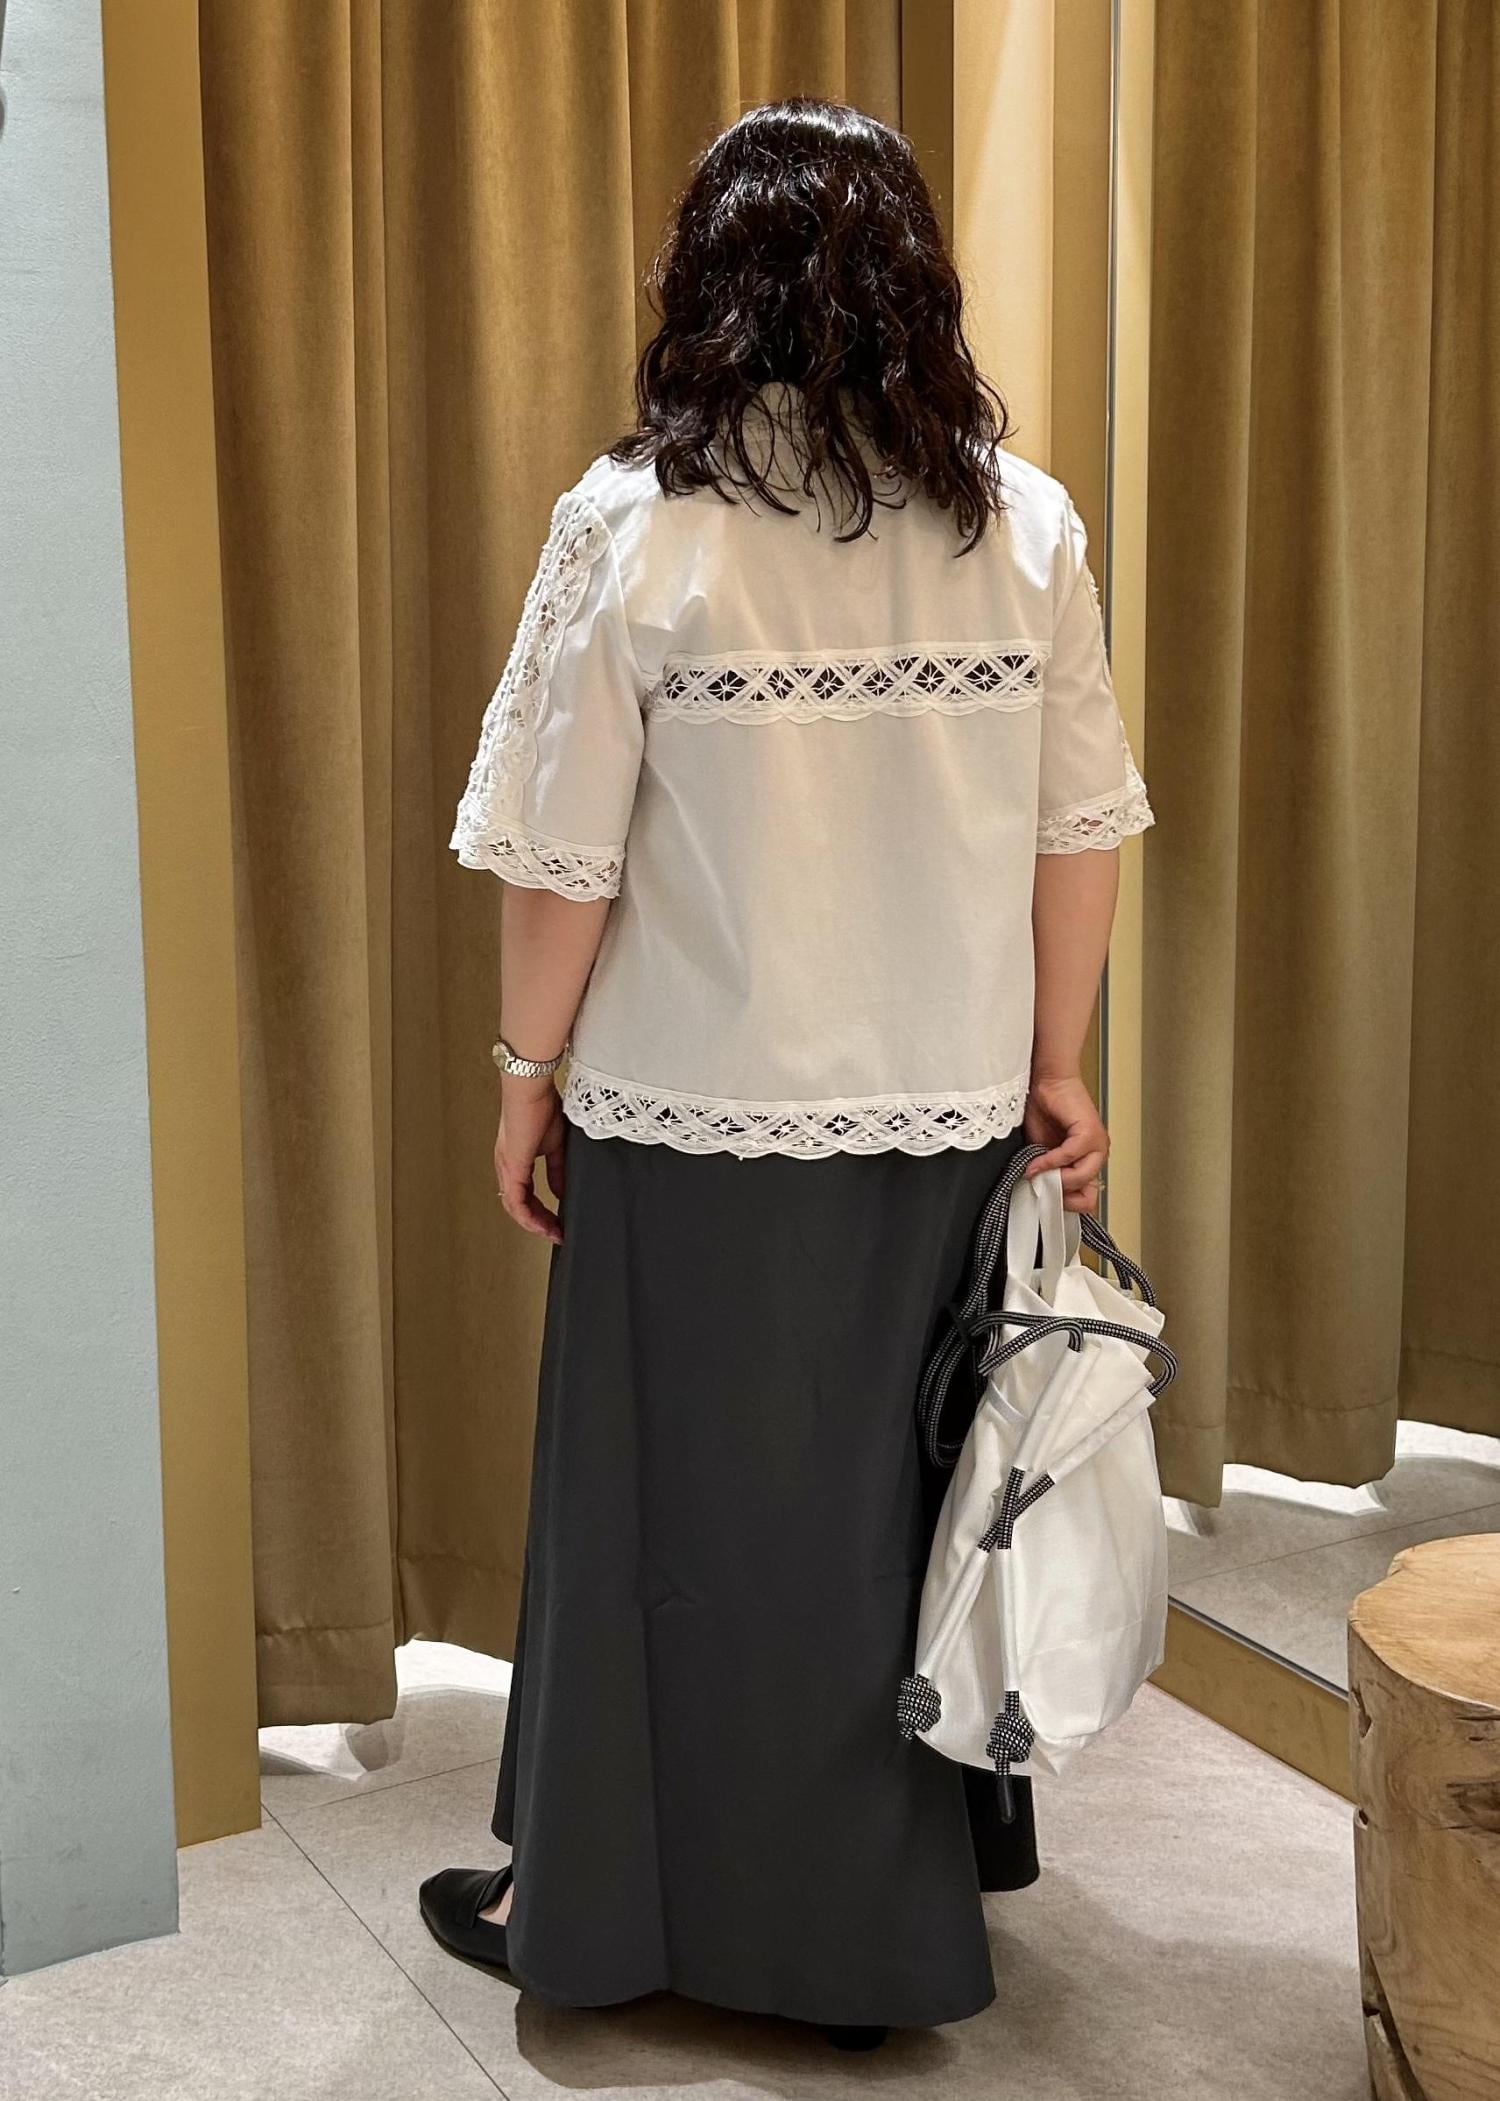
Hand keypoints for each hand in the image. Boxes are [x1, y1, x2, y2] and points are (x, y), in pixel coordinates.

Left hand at [494, 1076, 566, 1244]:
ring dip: (535, 1224)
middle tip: (557, 1234)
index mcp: (515, 1161)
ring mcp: (506, 1168)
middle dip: (539, 1224)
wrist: (531, 1089)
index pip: (525, 1196)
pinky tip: (544, 1225)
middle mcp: (506, 1167)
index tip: (557, 1224)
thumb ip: (557, 1171)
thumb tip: (560, 1191)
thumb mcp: (555, 1146)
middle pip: (519, 1206)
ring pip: (515, 1208)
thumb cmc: (541, 1106)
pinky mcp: (511, 1168)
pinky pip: (516, 1202)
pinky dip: (529, 1217)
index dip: (541, 1213)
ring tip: (553, 1234)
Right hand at [1023, 1070, 1107, 1213]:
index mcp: (1087, 1163)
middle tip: (1041, 1188)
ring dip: (1055, 1178)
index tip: (1045, 1200)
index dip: (1066, 1204)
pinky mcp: (1090, 1133)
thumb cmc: (1043, 1112)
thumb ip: (1045, 1174)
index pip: (1087, 1199)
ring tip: (1037, 1172)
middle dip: (1060, 1195)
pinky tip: (1036, 1161)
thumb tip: (1039, 1194)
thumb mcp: (1040, 1153)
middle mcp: (1096, 1156)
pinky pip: (1071, 1156)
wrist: (1046, 1083)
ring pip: (1081, 1179)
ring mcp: (1097, 1145)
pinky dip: (1051, 1161)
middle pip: (1087, 1196)